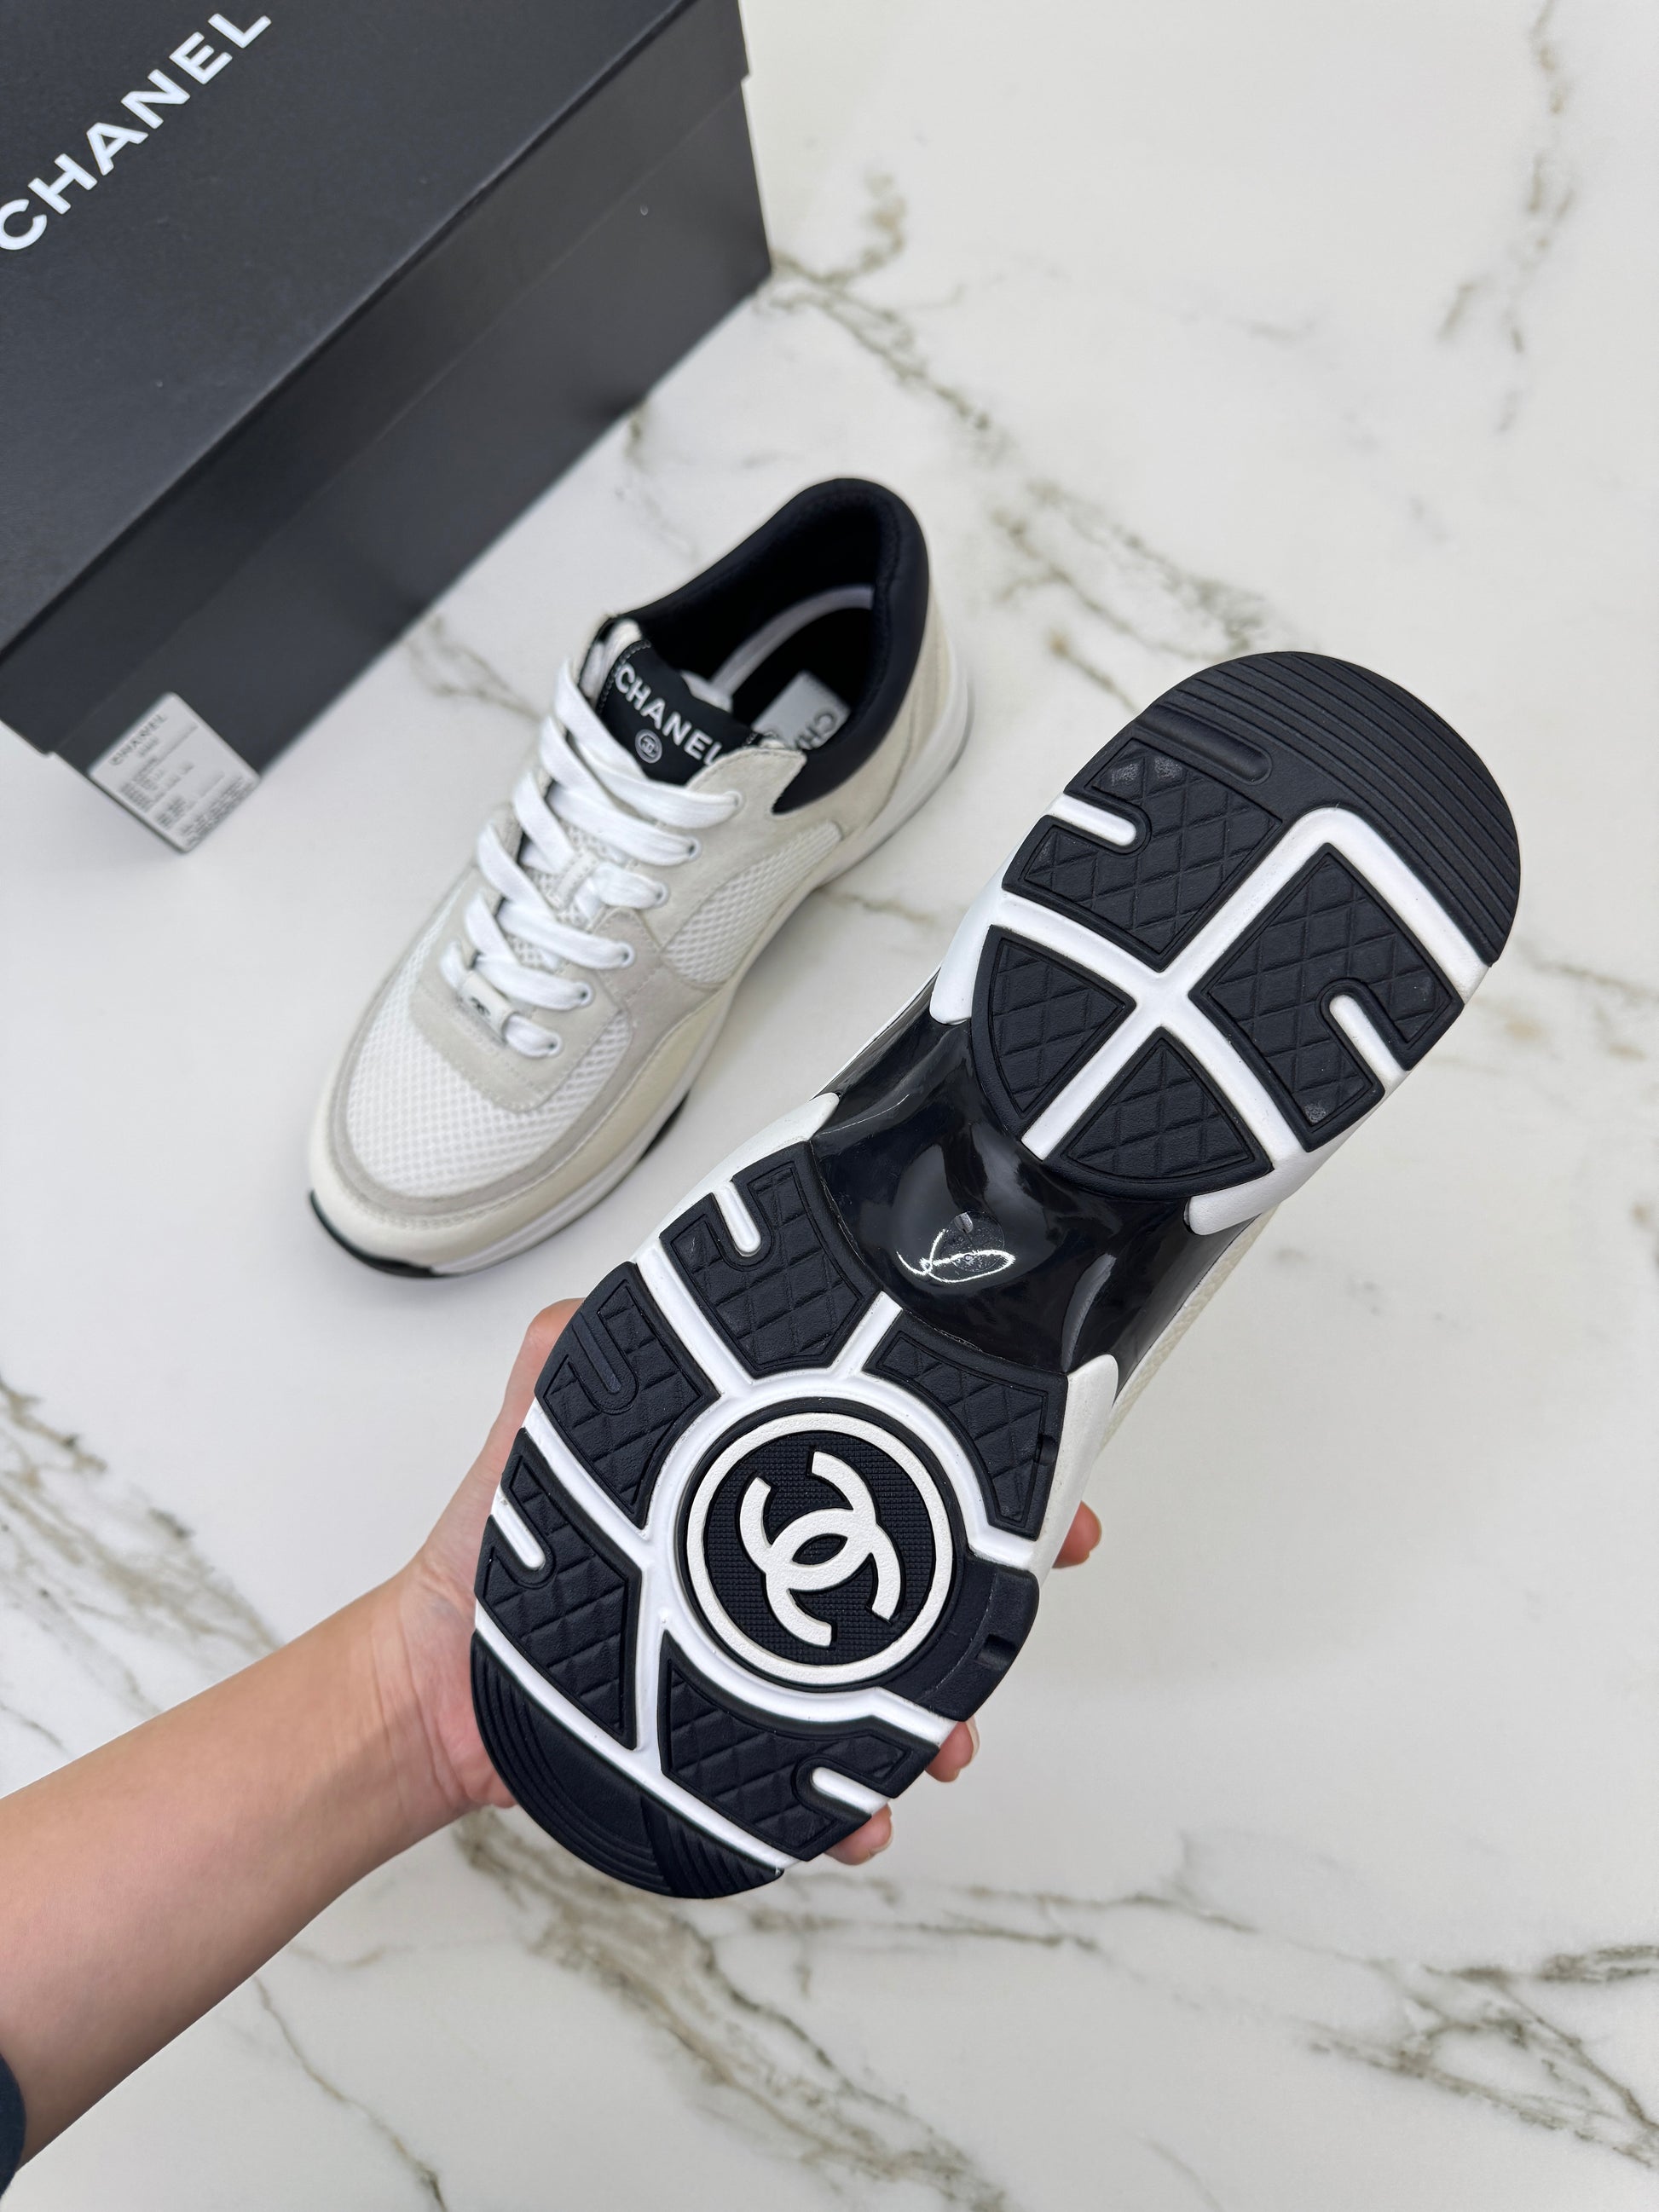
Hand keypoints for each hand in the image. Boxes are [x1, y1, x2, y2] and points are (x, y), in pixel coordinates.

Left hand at [381, 1302, 1103, 1859]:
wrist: (438, 1688)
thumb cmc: (492, 1554)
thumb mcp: (534, 1432)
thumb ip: (572, 1354)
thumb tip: (609, 1290)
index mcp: (748, 1493)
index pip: (881, 1467)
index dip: (970, 1471)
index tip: (1037, 1481)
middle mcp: (769, 1576)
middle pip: (915, 1579)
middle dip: (987, 1595)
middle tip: (1014, 1608)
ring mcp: (761, 1662)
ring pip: (887, 1687)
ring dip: (935, 1712)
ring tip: (942, 1734)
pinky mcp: (739, 1745)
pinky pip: (818, 1782)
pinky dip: (853, 1806)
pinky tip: (860, 1814)